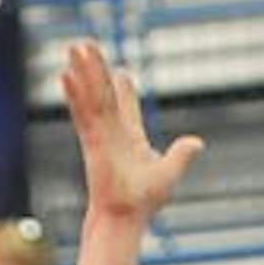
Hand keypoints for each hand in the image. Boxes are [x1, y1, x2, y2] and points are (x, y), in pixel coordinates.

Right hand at [60, 38, 201, 228]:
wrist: (124, 218)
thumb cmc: (143, 203)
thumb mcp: (168, 173)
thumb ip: (180, 155)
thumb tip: (197, 142)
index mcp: (130, 138)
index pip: (125, 107)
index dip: (123, 90)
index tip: (121, 73)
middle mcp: (112, 132)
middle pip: (103, 92)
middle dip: (96, 69)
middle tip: (86, 45)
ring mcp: (99, 134)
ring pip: (91, 95)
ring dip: (83, 70)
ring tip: (74, 46)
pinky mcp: (91, 140)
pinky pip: (82, 111)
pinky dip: (74, 94)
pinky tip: (66, 74)